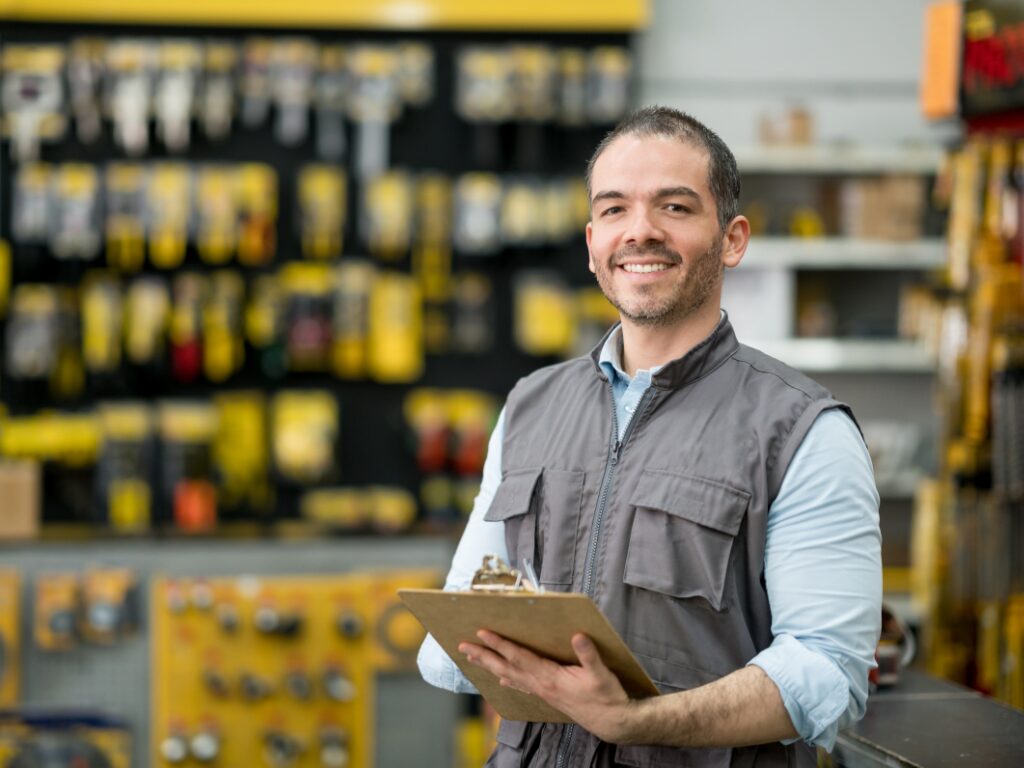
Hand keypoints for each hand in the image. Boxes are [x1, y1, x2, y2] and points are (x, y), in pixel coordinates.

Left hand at [458, 630, 639, 742]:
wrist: (613, 722)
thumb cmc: (607, 697)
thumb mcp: (602, 674)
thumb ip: (589, 654)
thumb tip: (578, 635)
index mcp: (550, 677)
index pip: (519, 657)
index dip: (500, 644)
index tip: (482, 633)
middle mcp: (541, 685)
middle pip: (506, 668)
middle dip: (484, 656)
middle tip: (463, 646)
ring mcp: (543, 692)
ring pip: (509, 677)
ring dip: (490, 666)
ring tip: (473, 658)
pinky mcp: (548, 696)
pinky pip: (521, 686)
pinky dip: (508, 680)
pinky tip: (501, 680)